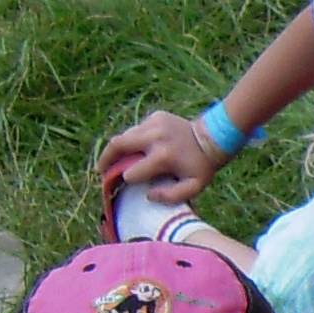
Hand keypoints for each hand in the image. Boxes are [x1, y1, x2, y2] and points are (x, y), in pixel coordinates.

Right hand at [102, 110, 219, 202]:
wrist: (213, 138)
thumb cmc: (201, 167)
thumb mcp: (194, 187)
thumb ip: (171, 196)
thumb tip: (148, 195)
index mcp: (163, 156)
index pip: (132, 172)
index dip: (128, 179)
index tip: (125, 184)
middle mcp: (155, 137)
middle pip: (118, 145)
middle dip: (106, 159)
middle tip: (100, 170)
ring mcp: (154, 123)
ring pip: (124, 136)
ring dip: (118, 149)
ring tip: (113, 160)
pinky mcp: (156, 116)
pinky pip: (136, 129)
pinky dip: (134, 139)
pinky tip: (139, 148)